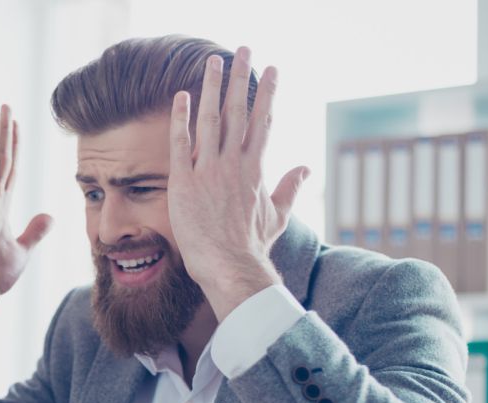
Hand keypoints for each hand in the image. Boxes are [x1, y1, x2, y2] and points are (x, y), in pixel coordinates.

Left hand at [167, 47, 308, 319]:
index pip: (262, 122)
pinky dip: (182, 118)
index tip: (271, 69)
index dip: (266, 94)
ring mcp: (209, 171)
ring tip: (214, 60)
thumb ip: (290, 189)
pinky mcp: (185, 182)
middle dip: (241, 78)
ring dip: (213, 87)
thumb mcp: (277, 216)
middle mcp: (234, 163)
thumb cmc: (251, 246)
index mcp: (256, 169)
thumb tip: (306, 169)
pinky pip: (181, 143)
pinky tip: (182, 95)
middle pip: (238, 111)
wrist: (230, 266)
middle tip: (244, 50)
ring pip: (211, 119)